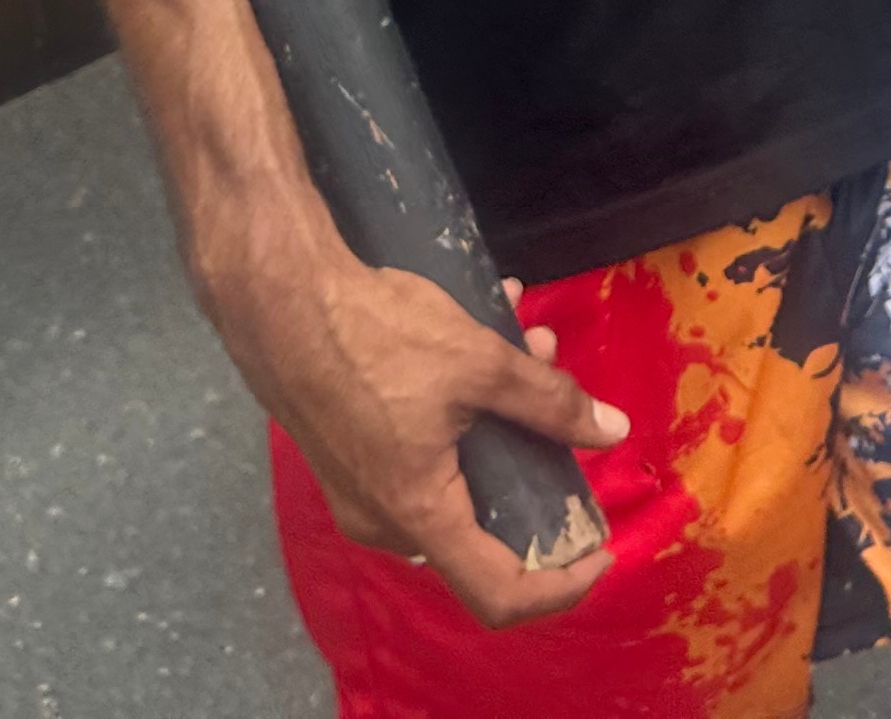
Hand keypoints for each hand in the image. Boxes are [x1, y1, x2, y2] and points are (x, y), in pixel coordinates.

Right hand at [194, 222, 623, 626]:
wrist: (278, 298)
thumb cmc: (376, 336)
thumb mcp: (479, 362)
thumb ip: (548, 402)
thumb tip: (612, 431)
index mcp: (419, 514)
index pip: (498, 594)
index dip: (560, 586)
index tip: (599, 550)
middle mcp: (382, 522)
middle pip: (480, 528)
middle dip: (534, 461)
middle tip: (559, 400)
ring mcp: (356, 492)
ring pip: (452, 477)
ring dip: (499, 422)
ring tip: (525, 344)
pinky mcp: (343, 456)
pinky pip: (417, 454)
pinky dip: (458, 413)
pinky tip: (478, 331)